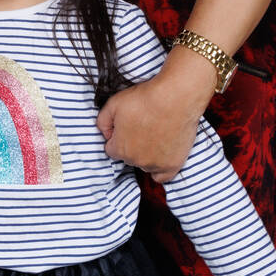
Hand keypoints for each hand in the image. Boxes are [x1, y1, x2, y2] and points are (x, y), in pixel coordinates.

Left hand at [95, 51, 216, 182]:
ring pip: (145, 165)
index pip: (112, 150)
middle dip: (132, 145)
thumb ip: (102, 122)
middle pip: (129, 157)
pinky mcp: (173, 165)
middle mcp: (136, 161)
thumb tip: (105, 134)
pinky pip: (163, 177)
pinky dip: (160, 169)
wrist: (173, 99)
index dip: (117, 137)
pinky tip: (160, 156)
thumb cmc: (144, 100)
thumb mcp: (113, 104)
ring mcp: (156, 165)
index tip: (125, 128)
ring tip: (154, 135)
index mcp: (120, 149)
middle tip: (142, 127)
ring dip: (147, 155)